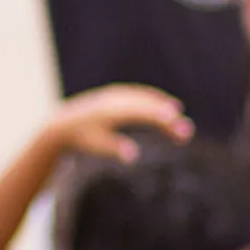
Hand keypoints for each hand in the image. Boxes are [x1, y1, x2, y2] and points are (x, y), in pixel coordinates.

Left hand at [50, 84, 192, 162]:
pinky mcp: (117, 94)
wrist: (63, 123)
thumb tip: (132, 155)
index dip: (161, 118)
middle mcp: (115, 99)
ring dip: (163, 105)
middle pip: (148, 106)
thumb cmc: (81, 138)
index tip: (178, 125)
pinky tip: (166, 106)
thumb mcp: (96, 145)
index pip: (142, 113)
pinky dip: (154, 99)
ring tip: (179, 117)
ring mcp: (116, 94)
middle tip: (187, 131)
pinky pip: (140, 94)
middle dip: (168, 117)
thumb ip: (114, 148)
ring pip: (145, 98)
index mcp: (111, 111)